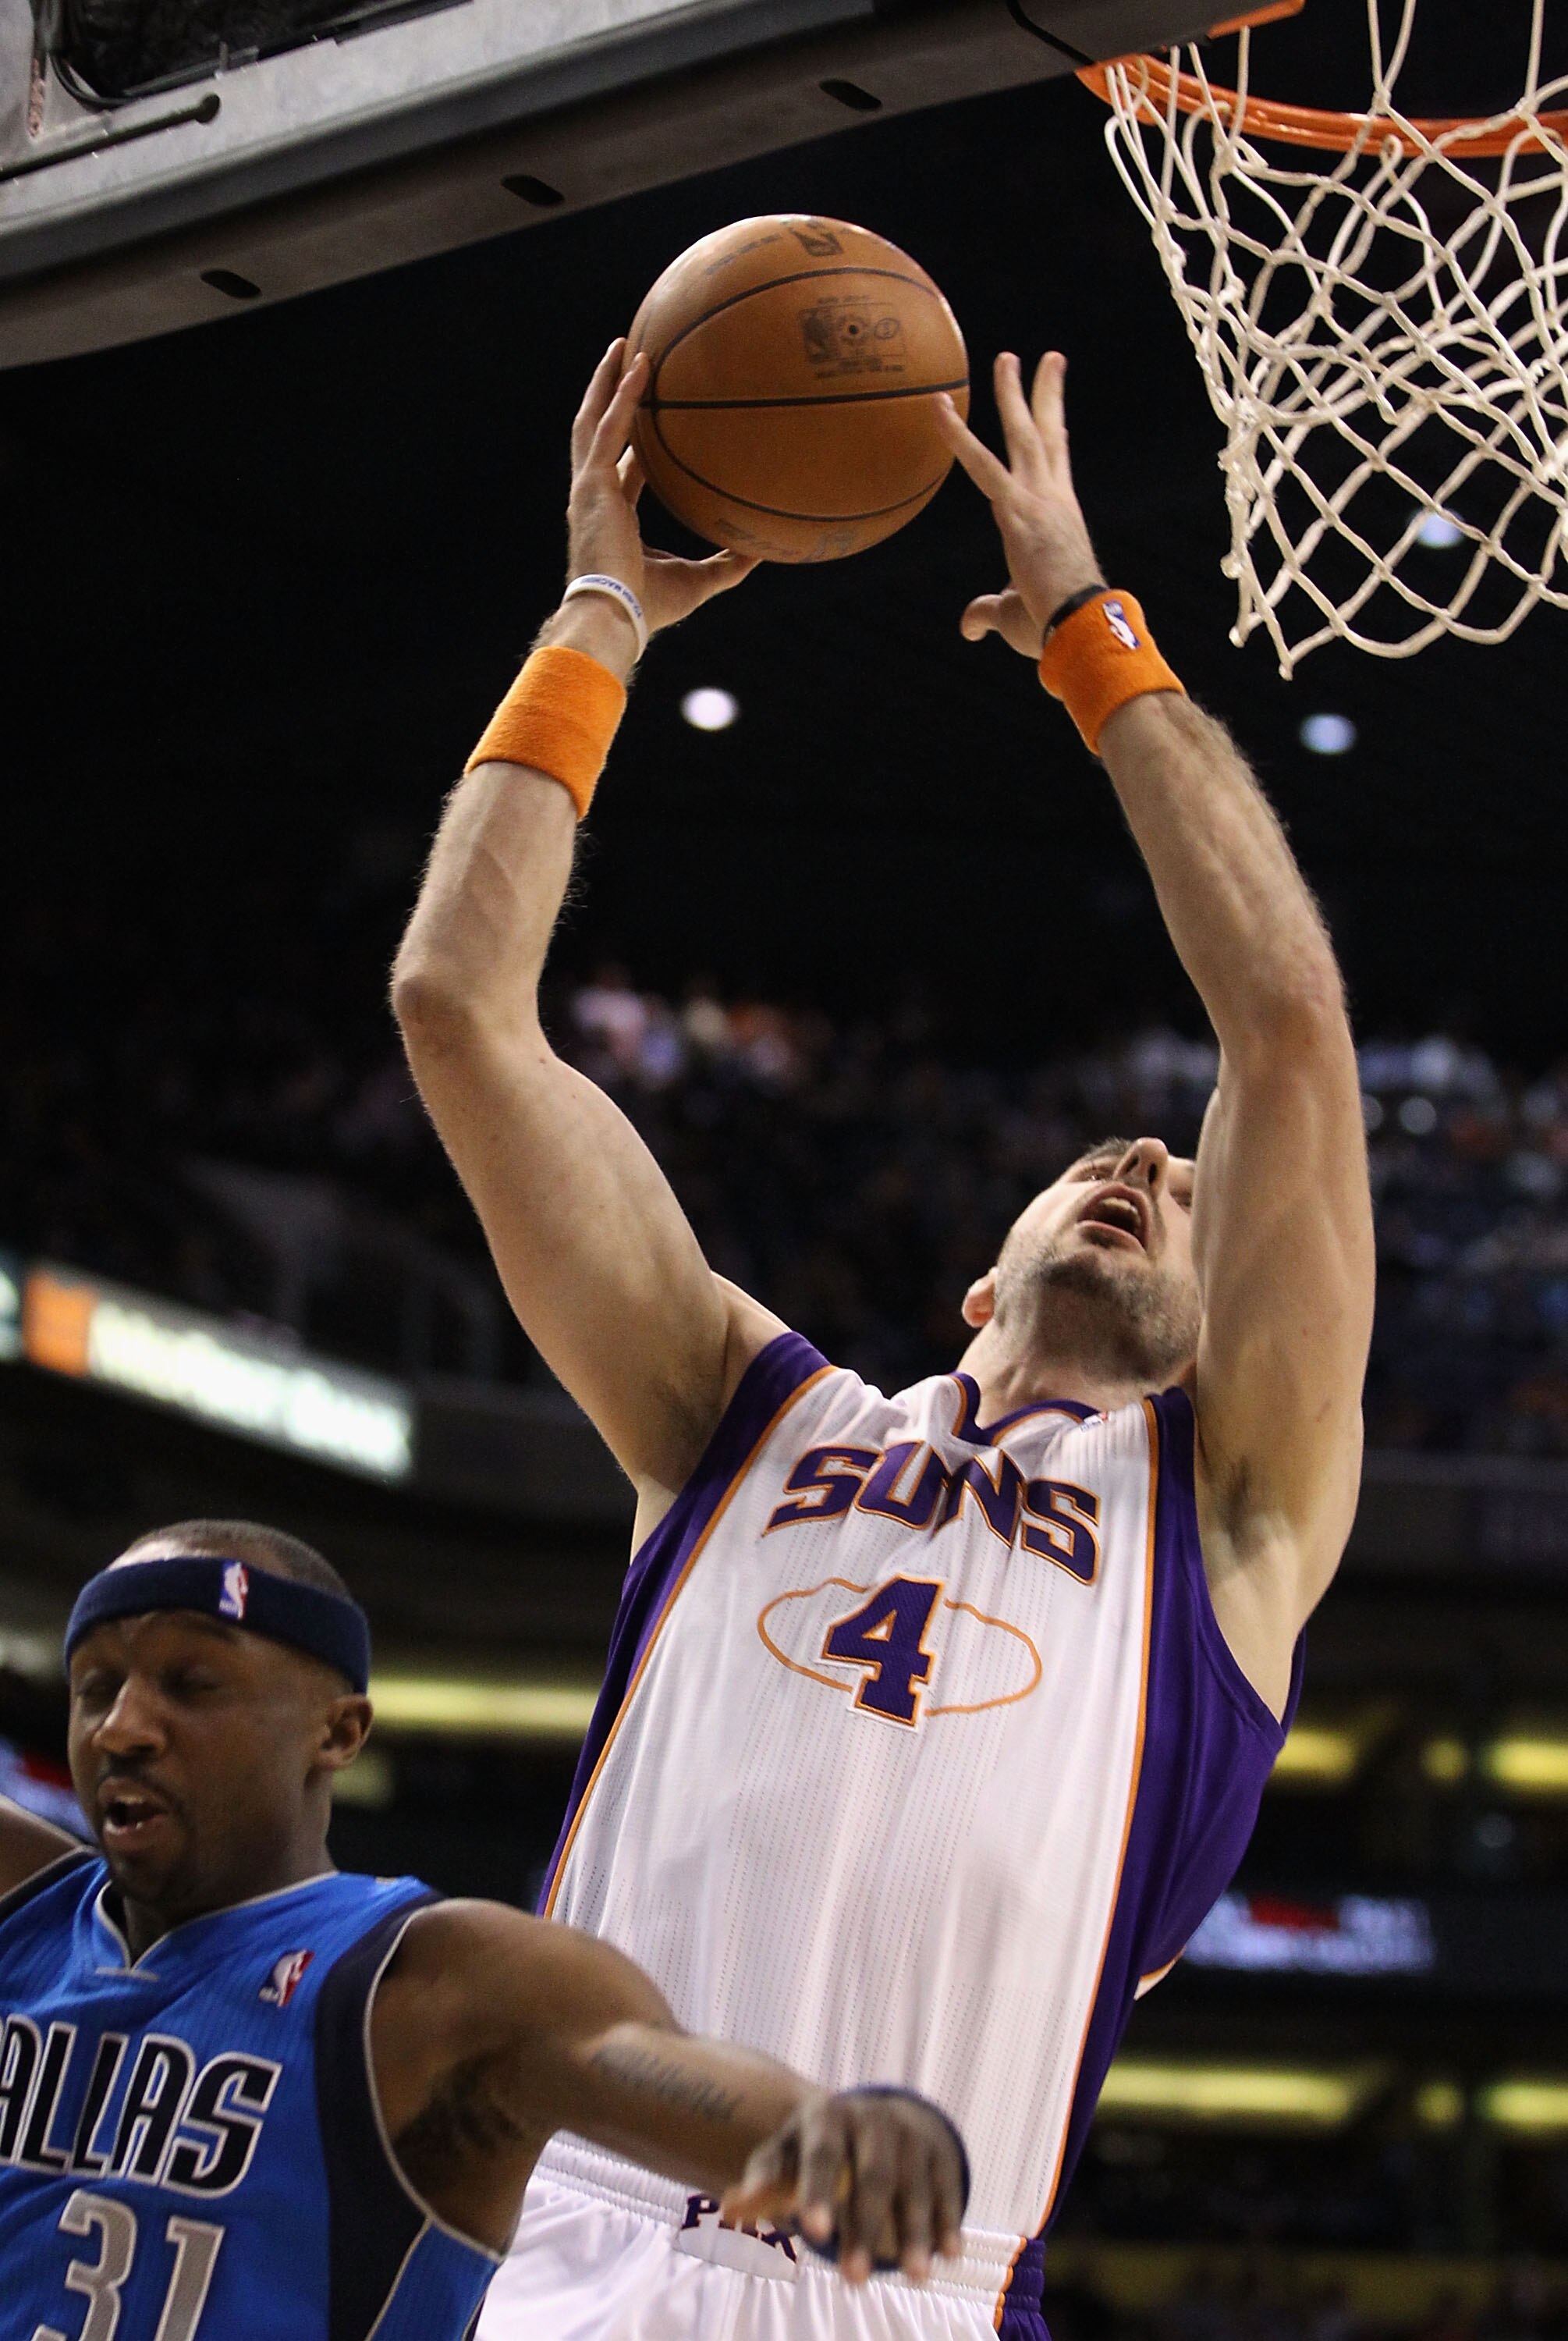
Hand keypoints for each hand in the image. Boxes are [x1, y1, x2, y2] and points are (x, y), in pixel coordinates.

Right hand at [548, 338, 755, 677]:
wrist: (617, 615)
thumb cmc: (651, 608)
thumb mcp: (700, 580)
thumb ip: (728, 563)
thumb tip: (765, 549)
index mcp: (615, 515)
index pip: (625, 469)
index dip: (634, 441)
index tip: (652, 417)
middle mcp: (597, 496)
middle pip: (599, 433)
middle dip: (610, 396)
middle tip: (626, 361)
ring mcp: (589, 488)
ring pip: (593, 420)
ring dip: (608, 381)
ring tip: (624, 346)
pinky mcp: (592, 485)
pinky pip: (609, 429)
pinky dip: (624, 396)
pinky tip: (641, 366)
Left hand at [721, 2086, 966, 2287]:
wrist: (874, 2114)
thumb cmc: (817, 2146)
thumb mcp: (786, 2151)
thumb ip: (764, 2179)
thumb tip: (731, 2207)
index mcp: (827, 2114)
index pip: (822, 2154)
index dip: (819, 2192)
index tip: (813, 2233)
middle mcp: (873, 2118)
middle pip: (872, 2176)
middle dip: (865, 2229)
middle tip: (854, 2280)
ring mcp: (910, 2132)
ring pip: (913, 2186)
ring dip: (914, 2232)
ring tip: (914, 2276)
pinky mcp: (940, 2151)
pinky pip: (946, 2188)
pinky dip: (947, 2220)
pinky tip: (948, 2254)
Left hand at [936, 349, 1103, 658]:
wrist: (1077, 629)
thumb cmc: (1053, 627)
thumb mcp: (1013, 614)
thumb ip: (986, 610)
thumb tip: (968, 626)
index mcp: (1059, 515)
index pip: (1058, 463)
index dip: (1056, 431)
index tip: (1056, 410)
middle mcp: (1053, 498)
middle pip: (1048, 435)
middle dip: (1045, 394)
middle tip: (1047, 358)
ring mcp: (1038, 500)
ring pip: (1022, 434)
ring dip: (1012, 393)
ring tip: (1006, 357)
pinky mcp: (1017, 511)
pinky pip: (980, 464)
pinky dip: (956, 435)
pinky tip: (939, 407)